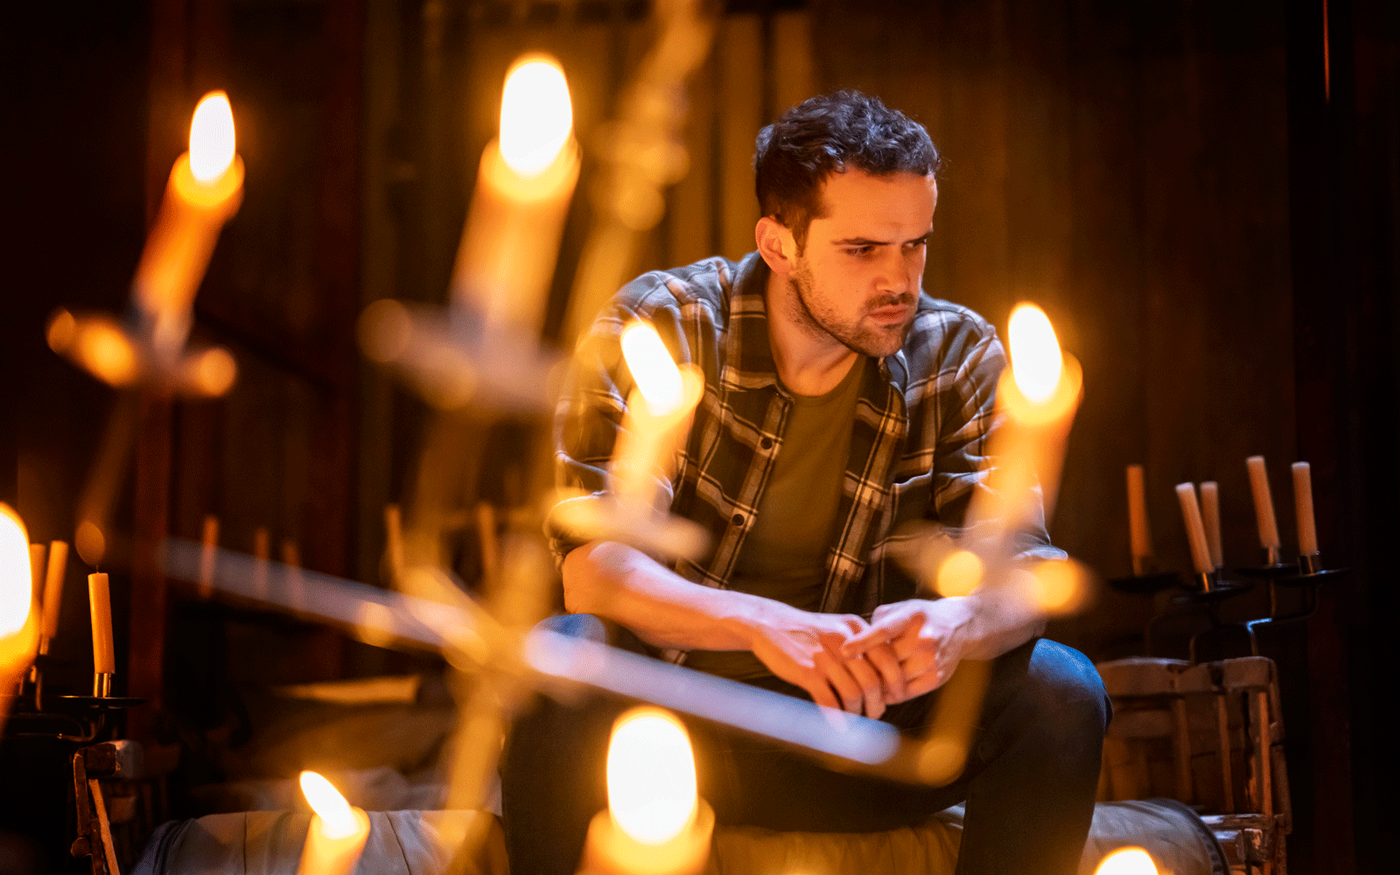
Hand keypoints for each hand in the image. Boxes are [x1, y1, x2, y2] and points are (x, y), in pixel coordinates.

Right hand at [741, 605, 901, 717]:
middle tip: (874, 714)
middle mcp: (843, 641)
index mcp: (855, 629)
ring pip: (853, 694)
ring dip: (856, 713)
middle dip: (877, 704)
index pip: (887, 659)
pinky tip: (838, 724)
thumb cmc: (807, 632)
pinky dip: (837, 717)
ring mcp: (824, 656)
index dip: (895, 683)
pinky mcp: (806, 670)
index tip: (894, 697)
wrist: (770, 624)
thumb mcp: (837, 628)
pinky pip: (829, 701)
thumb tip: (882, 679)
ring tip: (854, 719)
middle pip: (872, 681)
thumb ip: (860, 646)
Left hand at [842, 598, 972, 703]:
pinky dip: (890, 694)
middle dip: (866, 667)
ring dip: (876, 683)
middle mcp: (925, 639)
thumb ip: (878, 621)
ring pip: (895, 680)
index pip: (884, 630)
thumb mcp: (902, 609)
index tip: (843, 650)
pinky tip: (880, 691)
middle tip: (846, 672)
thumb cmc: (922, 618)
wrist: (962, 627)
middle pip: (887, 660)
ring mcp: (933, 660)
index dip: (863, 641)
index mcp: (912, 616)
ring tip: (860, 683)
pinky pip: (906, 693)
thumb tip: (856, 641)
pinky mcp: (938, 678)